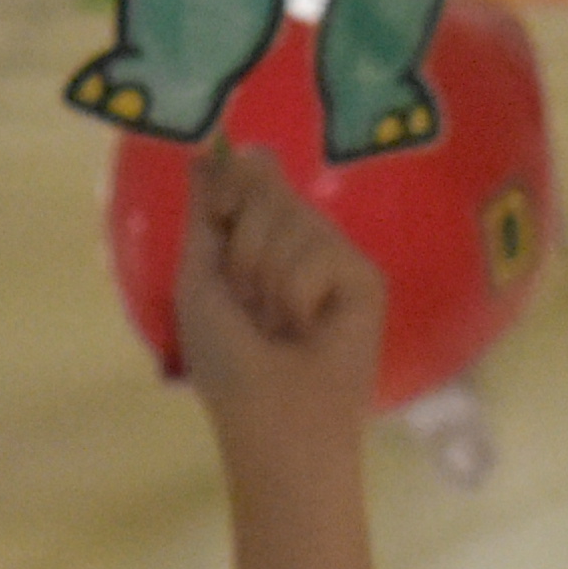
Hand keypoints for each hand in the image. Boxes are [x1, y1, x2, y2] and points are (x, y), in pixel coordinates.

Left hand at [175, 136, 382, 451]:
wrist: (272, 420)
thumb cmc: (229, 363)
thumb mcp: (200, 278)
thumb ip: (207, 212)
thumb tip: (208, 147)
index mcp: (261, 240)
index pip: (247, 177)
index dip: (228, 191)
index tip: (218, 227)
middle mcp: (302, 240)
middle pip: (267, 190)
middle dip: (242, 251)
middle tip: (249, 306)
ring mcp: (337, 256)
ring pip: (292, 220)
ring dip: (266, 280)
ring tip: (278, 325)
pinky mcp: (367, 276)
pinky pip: (321, 251)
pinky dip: (299, 294)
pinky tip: (309, 327)